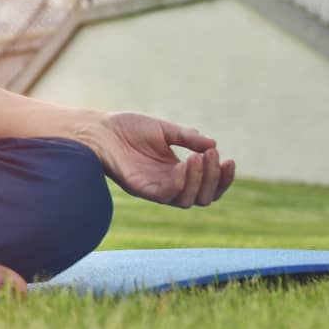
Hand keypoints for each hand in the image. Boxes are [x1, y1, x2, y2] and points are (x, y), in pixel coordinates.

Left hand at [76, 111, 235, 207]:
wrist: (99, 128)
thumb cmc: (128, 128)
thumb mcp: (164, 129)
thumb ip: (187, 137)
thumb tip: (213, 145)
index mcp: (177, 171)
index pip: (208, 185)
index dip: (222, 178)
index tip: (229, 159)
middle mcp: (169, 184)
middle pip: (203, 197)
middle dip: (214, 179)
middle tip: (213, 156)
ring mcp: (155, 188)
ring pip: (188, 201)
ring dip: (199, 180)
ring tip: (198, 158)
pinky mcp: (141, 189)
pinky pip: (166, 196)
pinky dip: (180, 183)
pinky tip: (182, 166)